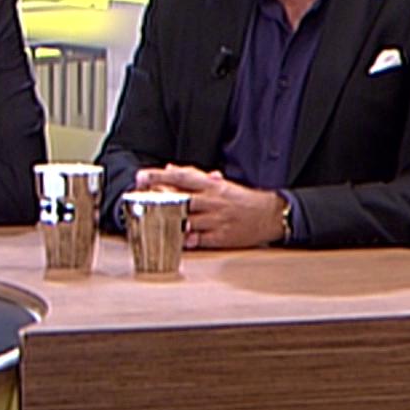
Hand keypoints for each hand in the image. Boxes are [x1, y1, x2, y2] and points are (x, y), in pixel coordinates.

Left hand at [135, 164, 283, 248]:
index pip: (182, 177)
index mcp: (212, 186)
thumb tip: (169, 168)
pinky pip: (196, 240)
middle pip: (180, 199)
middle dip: (158, 199)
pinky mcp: (221, 238)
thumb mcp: (219, 184)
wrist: (270, 215)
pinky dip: (182, 240)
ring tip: (149, 220)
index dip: (159, 176)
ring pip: (185, 220)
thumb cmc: (240, 199)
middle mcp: (212, 202)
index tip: (141, 176)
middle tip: (139, 199)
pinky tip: (170, 239)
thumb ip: (194, 177)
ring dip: (166, 221)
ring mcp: (216, 220)